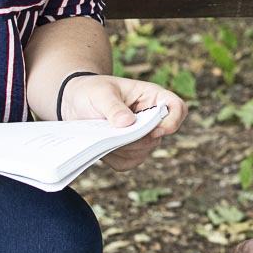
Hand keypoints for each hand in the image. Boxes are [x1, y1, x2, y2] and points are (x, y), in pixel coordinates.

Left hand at [56, 74, 186, 170]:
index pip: (177, 108)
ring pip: (145, 151)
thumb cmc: (92, 90)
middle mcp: (150, 117)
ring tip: (105, 135)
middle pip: (159, 135)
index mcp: (151, 96)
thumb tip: (128, 123)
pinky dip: (116, 159)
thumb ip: (114, 107)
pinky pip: (129, 162)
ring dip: (124, 148)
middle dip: (137, 138)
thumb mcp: (101, 94)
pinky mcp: (129, 150)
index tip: (156, 129)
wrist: (75, 103)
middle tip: (114, 131)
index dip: (172, 121)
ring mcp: (141, 135)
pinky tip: (104, 147)